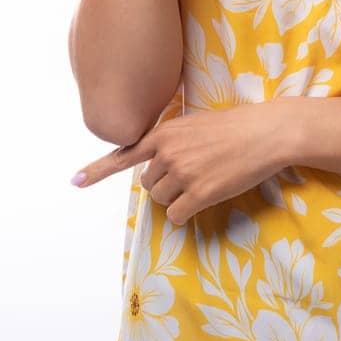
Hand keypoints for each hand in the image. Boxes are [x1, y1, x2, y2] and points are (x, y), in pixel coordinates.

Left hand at [71, 99, 301, 225]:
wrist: (266, 132)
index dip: (97, 171)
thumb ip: (170, 141)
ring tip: (204, 180)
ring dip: (178, 198)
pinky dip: (187, 212)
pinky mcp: (199, 193)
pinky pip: (177, 215)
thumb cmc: (235, 126)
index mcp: (164, 133)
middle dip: (165, 184)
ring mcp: (183, 174)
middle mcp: (168, 153)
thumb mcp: (194, 124)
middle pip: (148, 184)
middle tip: (192, 173)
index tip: (74, 182)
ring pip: (162, 200)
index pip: (124, 155)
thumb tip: (154, 166)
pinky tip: (206, 196)